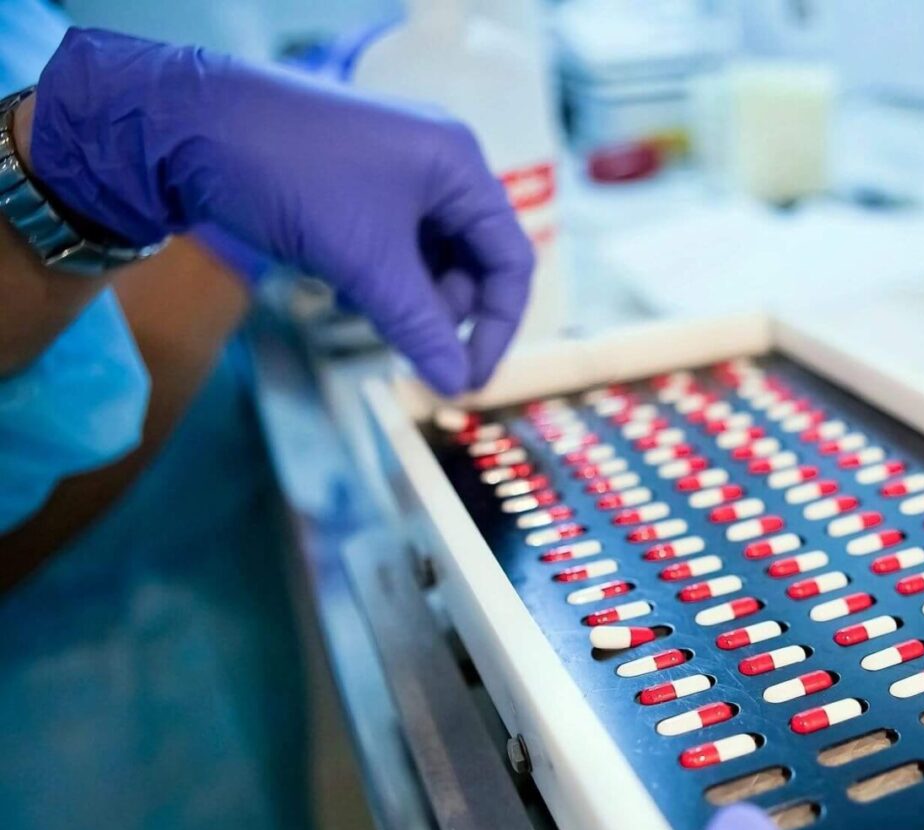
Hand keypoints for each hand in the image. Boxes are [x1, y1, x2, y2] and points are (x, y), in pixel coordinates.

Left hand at [28, 29, 532, 394]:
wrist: (187, 127)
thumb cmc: (292, 177)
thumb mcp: (366, 263)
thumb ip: (420, 326)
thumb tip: (456, 382)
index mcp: (459, 167)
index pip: (510, 259)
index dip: (498, 325)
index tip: (470, 377)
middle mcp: (438, 164)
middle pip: (473, 261)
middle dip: (444, 311)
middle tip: (407, 342)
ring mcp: (398, 171)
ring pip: (430, 259)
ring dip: (406, 296)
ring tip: (361, 306)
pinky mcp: (359, 184)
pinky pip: (393, 245)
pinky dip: (378, 276)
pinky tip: (339, 286)